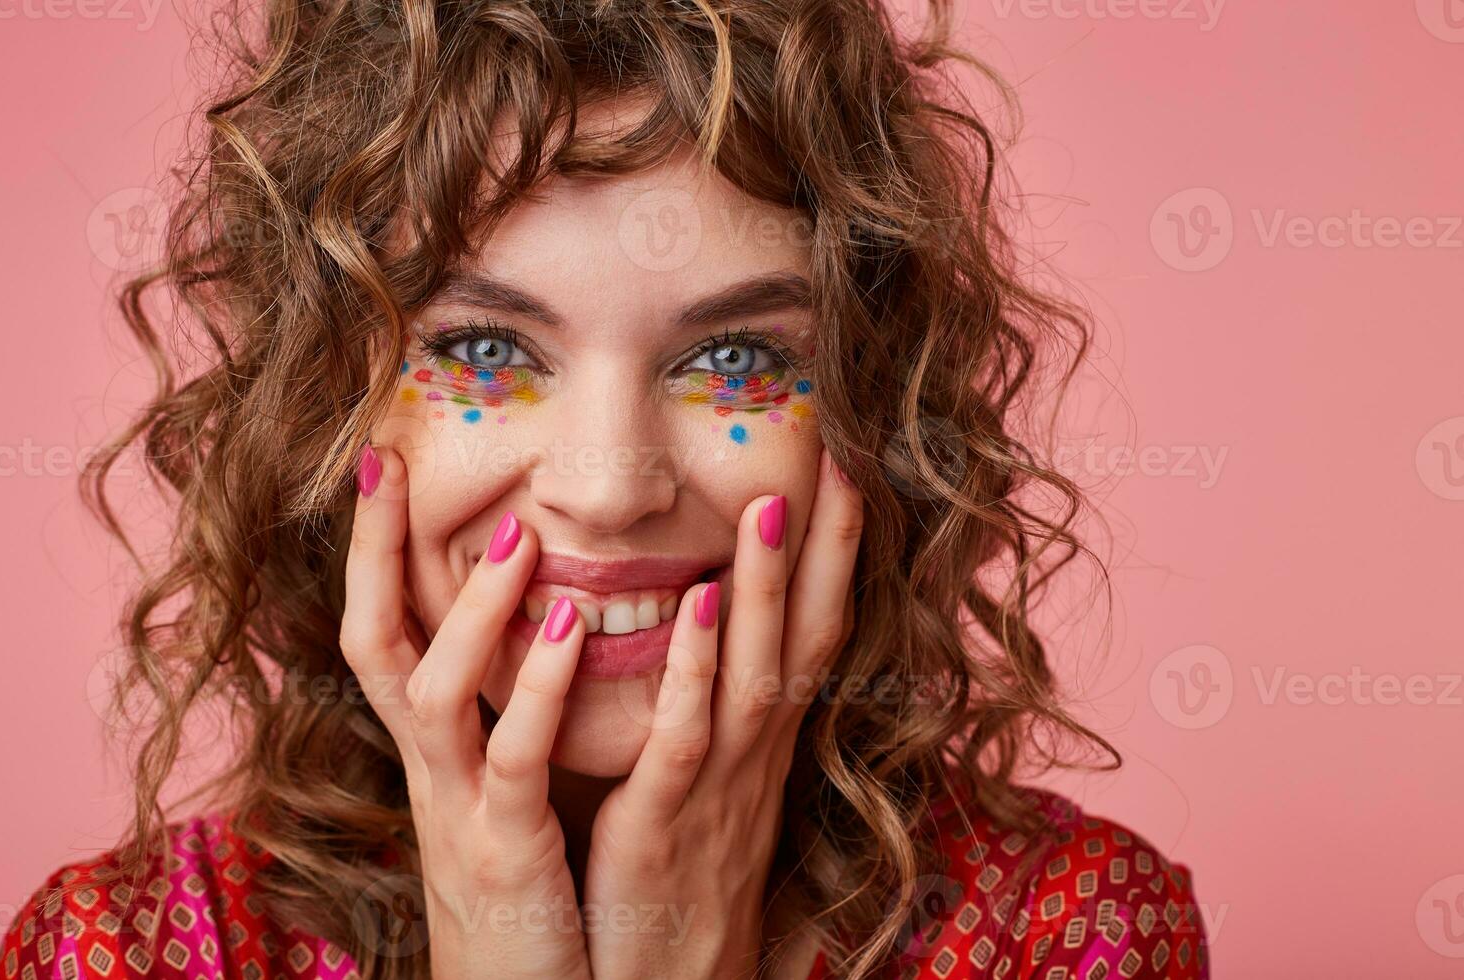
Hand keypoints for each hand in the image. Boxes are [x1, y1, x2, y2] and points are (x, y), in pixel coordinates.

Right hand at [341, 444, 592, 979]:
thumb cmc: (523, 896)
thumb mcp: (503, 798)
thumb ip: (506, 723)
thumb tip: (537, 633)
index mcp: (437, 753)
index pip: (387, 632)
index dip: (373, 552)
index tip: (383, 463)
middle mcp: (430, 771)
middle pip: (373, 645)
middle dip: (372, 555)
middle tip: (388, 461)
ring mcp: (459, 810)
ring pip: (434, 695)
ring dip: (473, 612)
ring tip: (515, 536)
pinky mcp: (504, 852)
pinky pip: (511, 762)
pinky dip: (535, 690)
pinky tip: (568, 628)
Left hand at [584, 446, 862, 979]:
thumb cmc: (679, 875)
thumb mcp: (711, 784)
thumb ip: (712, 707)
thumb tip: (705, 624)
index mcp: (766, 739)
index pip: (815, 628)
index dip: (836, 552)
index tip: (846, 472)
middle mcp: (760, 752)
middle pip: (811, 634)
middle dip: (828, 544)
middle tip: (843, 451)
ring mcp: (721, 786)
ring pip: (759, 673)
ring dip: (768, 589)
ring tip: (771, 500)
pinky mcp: (666, 822)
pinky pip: (688, 738)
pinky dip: (696, 671)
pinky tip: (692, 606)